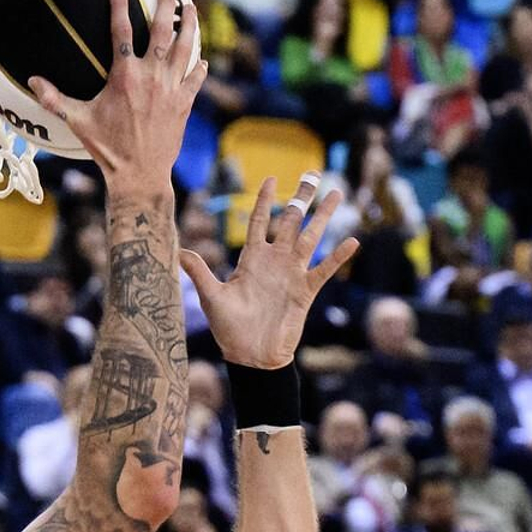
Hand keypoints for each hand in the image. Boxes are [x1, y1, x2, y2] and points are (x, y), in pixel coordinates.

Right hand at [29, 0, 204, 190]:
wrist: (139, 176)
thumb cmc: (108, 148)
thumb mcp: (79, 122)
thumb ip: (55, 99)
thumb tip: (32, 82)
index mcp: (124, 76)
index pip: (121, 30)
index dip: (119, 5)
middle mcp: (151, 76)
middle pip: (161, 29)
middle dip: (164, 3)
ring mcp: (171, 88)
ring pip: (185, 47)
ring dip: (189, 24)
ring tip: (190, 7)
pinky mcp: (185, 103)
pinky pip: (195, 78)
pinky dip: (199, 66)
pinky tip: (201, 58)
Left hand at [180, 179, 356, 369]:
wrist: (251, 357)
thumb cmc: (230, 330)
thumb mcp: (212, 298)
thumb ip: (200, 272)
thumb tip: (178, 253)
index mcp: (252, 259)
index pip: (260, 221)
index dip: (264, 201)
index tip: (271, 178)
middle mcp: (275, 261)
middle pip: (291, 221)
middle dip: (302, 197)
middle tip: (313, 174)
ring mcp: (292, 274)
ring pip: (311, 237)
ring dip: (323, 216)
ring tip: (336, 193)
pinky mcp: (305, 291)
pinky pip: (323, 270)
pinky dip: (337, 258)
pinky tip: (352, 242)